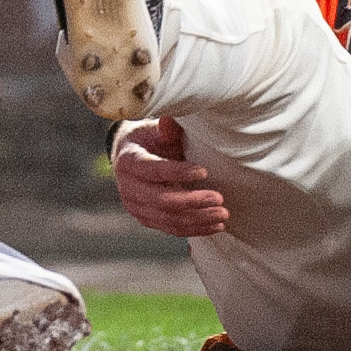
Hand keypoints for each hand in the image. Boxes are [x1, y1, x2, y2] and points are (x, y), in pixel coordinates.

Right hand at [112, 117, 228, 236]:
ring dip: (198, 219)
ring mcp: (136, 207)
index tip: (204, 171)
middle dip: (192, 201)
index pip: (154, 170)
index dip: (178, 173)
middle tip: (218, 198)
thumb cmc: (148, 140)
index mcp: (129, 161)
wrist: (130, 157)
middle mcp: (129, 188)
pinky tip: (215, 226)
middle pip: (161, 200)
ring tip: (222, 214)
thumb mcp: (154, 129)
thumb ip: (166, 128)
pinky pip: (171, 228)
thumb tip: (170, 121)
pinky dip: (194, 229)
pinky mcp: (146, 219)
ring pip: (168, 219)